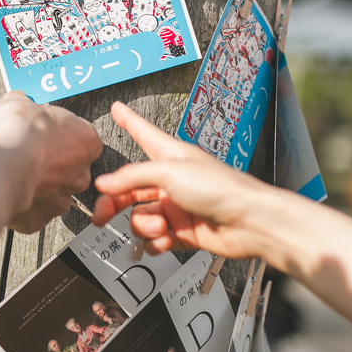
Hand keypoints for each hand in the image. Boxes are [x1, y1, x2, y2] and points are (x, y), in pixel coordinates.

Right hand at [0, 91, 101, 233]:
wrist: (0, 169)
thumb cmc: (16, 134)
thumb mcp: (17, 102)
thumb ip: (24, 103)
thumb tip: (18, 100)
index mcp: (86, 141)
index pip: (82, 138)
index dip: (60, 134)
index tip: (44, 131)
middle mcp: (80, 173)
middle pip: (72, 169)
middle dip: (53, 164)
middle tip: (30, 154)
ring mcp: (62, 199)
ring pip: (55, 193)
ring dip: (40, 186)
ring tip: (17, 174)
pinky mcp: (41, 219)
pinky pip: (34, 212)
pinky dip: (24, 205)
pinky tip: (10, 191)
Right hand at [92, 101, 311, 267]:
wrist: (248, 222)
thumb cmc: (221, 187)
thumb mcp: (169, 171)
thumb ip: (132, 177)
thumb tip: (105, 184)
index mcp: (170, 156)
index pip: (144, 134)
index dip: (129, 121)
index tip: (117, 108)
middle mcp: (171, 181)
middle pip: (130, 189)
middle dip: (114, 202)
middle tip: (102, 215)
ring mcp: (176, 208)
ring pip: (140, 218)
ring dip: (144, 226)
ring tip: (161, 227)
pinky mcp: (182, 233)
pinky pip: (155, 240)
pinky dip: (156, 243)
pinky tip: (166, 240)